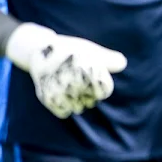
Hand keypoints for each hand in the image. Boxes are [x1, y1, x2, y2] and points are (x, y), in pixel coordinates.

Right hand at [5, 23, 126, 118]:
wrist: (38, 48)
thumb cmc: (70, 49)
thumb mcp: (92, 50)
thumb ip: (110, 59)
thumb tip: (123, 64)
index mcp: (88, 70)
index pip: (105, 91)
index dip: (102, 84)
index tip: (95, 76)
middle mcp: (74, 83)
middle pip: (92, 100)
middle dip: (90, 92)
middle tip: (79, 80)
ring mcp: (60, 92)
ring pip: (79, 108)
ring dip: (78, 101)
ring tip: (71, 87)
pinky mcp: (48, 99)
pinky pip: (64, 113)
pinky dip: (65, 107)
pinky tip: (64, 96)